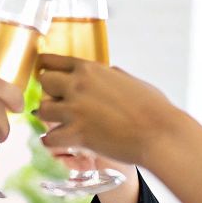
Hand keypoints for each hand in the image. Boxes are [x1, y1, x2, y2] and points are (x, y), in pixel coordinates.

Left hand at [36, 56, 181, 166]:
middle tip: (58, 102)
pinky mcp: (76, 134)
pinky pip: (48, 138)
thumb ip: (114, 75)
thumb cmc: (154, 108)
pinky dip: (51, 142)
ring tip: (58, 124)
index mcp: (91, 69)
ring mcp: (74, 109)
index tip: (44, 71)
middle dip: (49, 92)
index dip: (47, 66)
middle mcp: (78, 85)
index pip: (54, 60)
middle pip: (44, 82)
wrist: (159, 133)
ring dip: (49, 118)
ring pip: (42, 110)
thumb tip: (110, 72)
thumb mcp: (132, 81)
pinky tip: (58, 143)